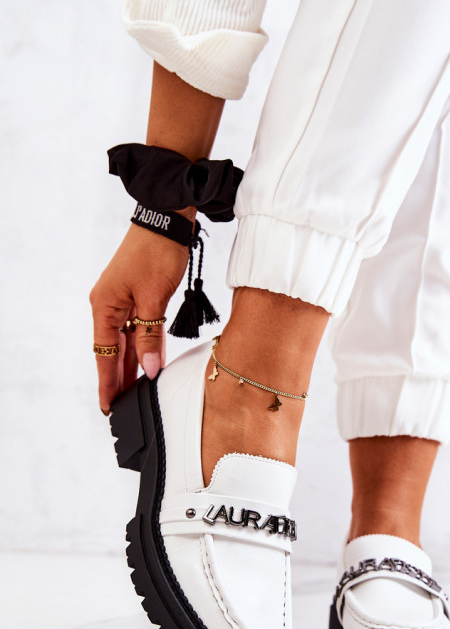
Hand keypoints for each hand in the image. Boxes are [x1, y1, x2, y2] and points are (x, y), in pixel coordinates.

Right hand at [90, 217, 192, 412]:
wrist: (166, 220)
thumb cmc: (157, 253)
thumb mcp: (154, 299)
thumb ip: (150, 336)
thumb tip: (149, 368)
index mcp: (104, 307)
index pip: (104, 354)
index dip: (108, 382)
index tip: (108, 407)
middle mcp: (108, 305)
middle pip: (112, 350)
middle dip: (118, 378)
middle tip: (123, 407)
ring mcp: (121, 300)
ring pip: (125, 341)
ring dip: (131, 364)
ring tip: (134, 391)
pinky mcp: (136, 295)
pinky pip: (136, 328)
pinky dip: (141, 346)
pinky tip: (147, 362)